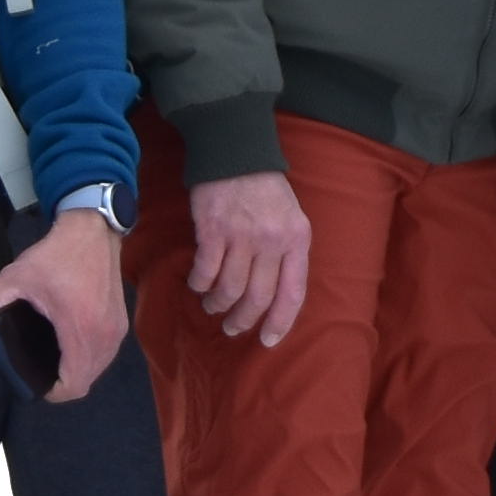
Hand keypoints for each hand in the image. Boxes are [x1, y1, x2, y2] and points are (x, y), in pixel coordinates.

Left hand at [0, 205, 133, 405]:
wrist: (93, 231)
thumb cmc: (56, 256)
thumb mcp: (14, 276)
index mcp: (80, 329)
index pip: (73, 385)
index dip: (52, 392)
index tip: (35, 381)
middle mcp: (105, 335)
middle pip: (85, 382)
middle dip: (61, 383)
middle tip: (38, 370)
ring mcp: (117, 330)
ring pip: (97, 369)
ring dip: (77, 371)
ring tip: (53, 360)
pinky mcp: (121, 323)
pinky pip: (104, 354)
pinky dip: (88, 357)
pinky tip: (70, 345)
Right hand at [184, 170, 313, 344]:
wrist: (237, 155)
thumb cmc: (266, 193)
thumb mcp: (292, 220)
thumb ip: (287, 255)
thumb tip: (276, 299)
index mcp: (298, 240)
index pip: (293, 293)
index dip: (281, 323)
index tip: (268, 341)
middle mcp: (273, 241)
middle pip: (258, 298)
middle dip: (244, 320)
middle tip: (233, 327)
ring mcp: (242, 235)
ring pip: (229, 289)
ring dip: (218, 304)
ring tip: (212, 306)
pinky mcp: (213, 230)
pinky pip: (205, 272)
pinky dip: (200, 284)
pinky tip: (198, 284)